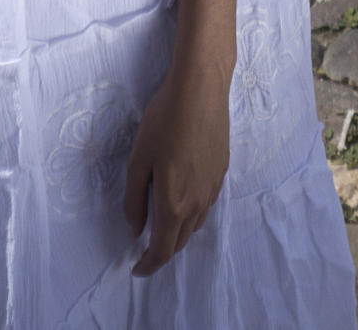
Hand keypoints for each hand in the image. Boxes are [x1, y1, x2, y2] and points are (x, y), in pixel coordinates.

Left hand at [124, 56, 230, 276]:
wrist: (201, 88)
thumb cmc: (164, 120)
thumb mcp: (138, 160)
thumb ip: (134, 200)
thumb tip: (135, 230)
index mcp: (175, 204)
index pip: (163, 250)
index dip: (149, 265)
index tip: (136, 269)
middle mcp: (198, 202)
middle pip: (181, 241)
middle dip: (163, 250)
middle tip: (146, 247)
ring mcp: (213, 186)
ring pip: (196, 223)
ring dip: (179, 231)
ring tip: (163, 222)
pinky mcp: (222, 169)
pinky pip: (206, 203)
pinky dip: (192, 211)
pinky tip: (183, 195)